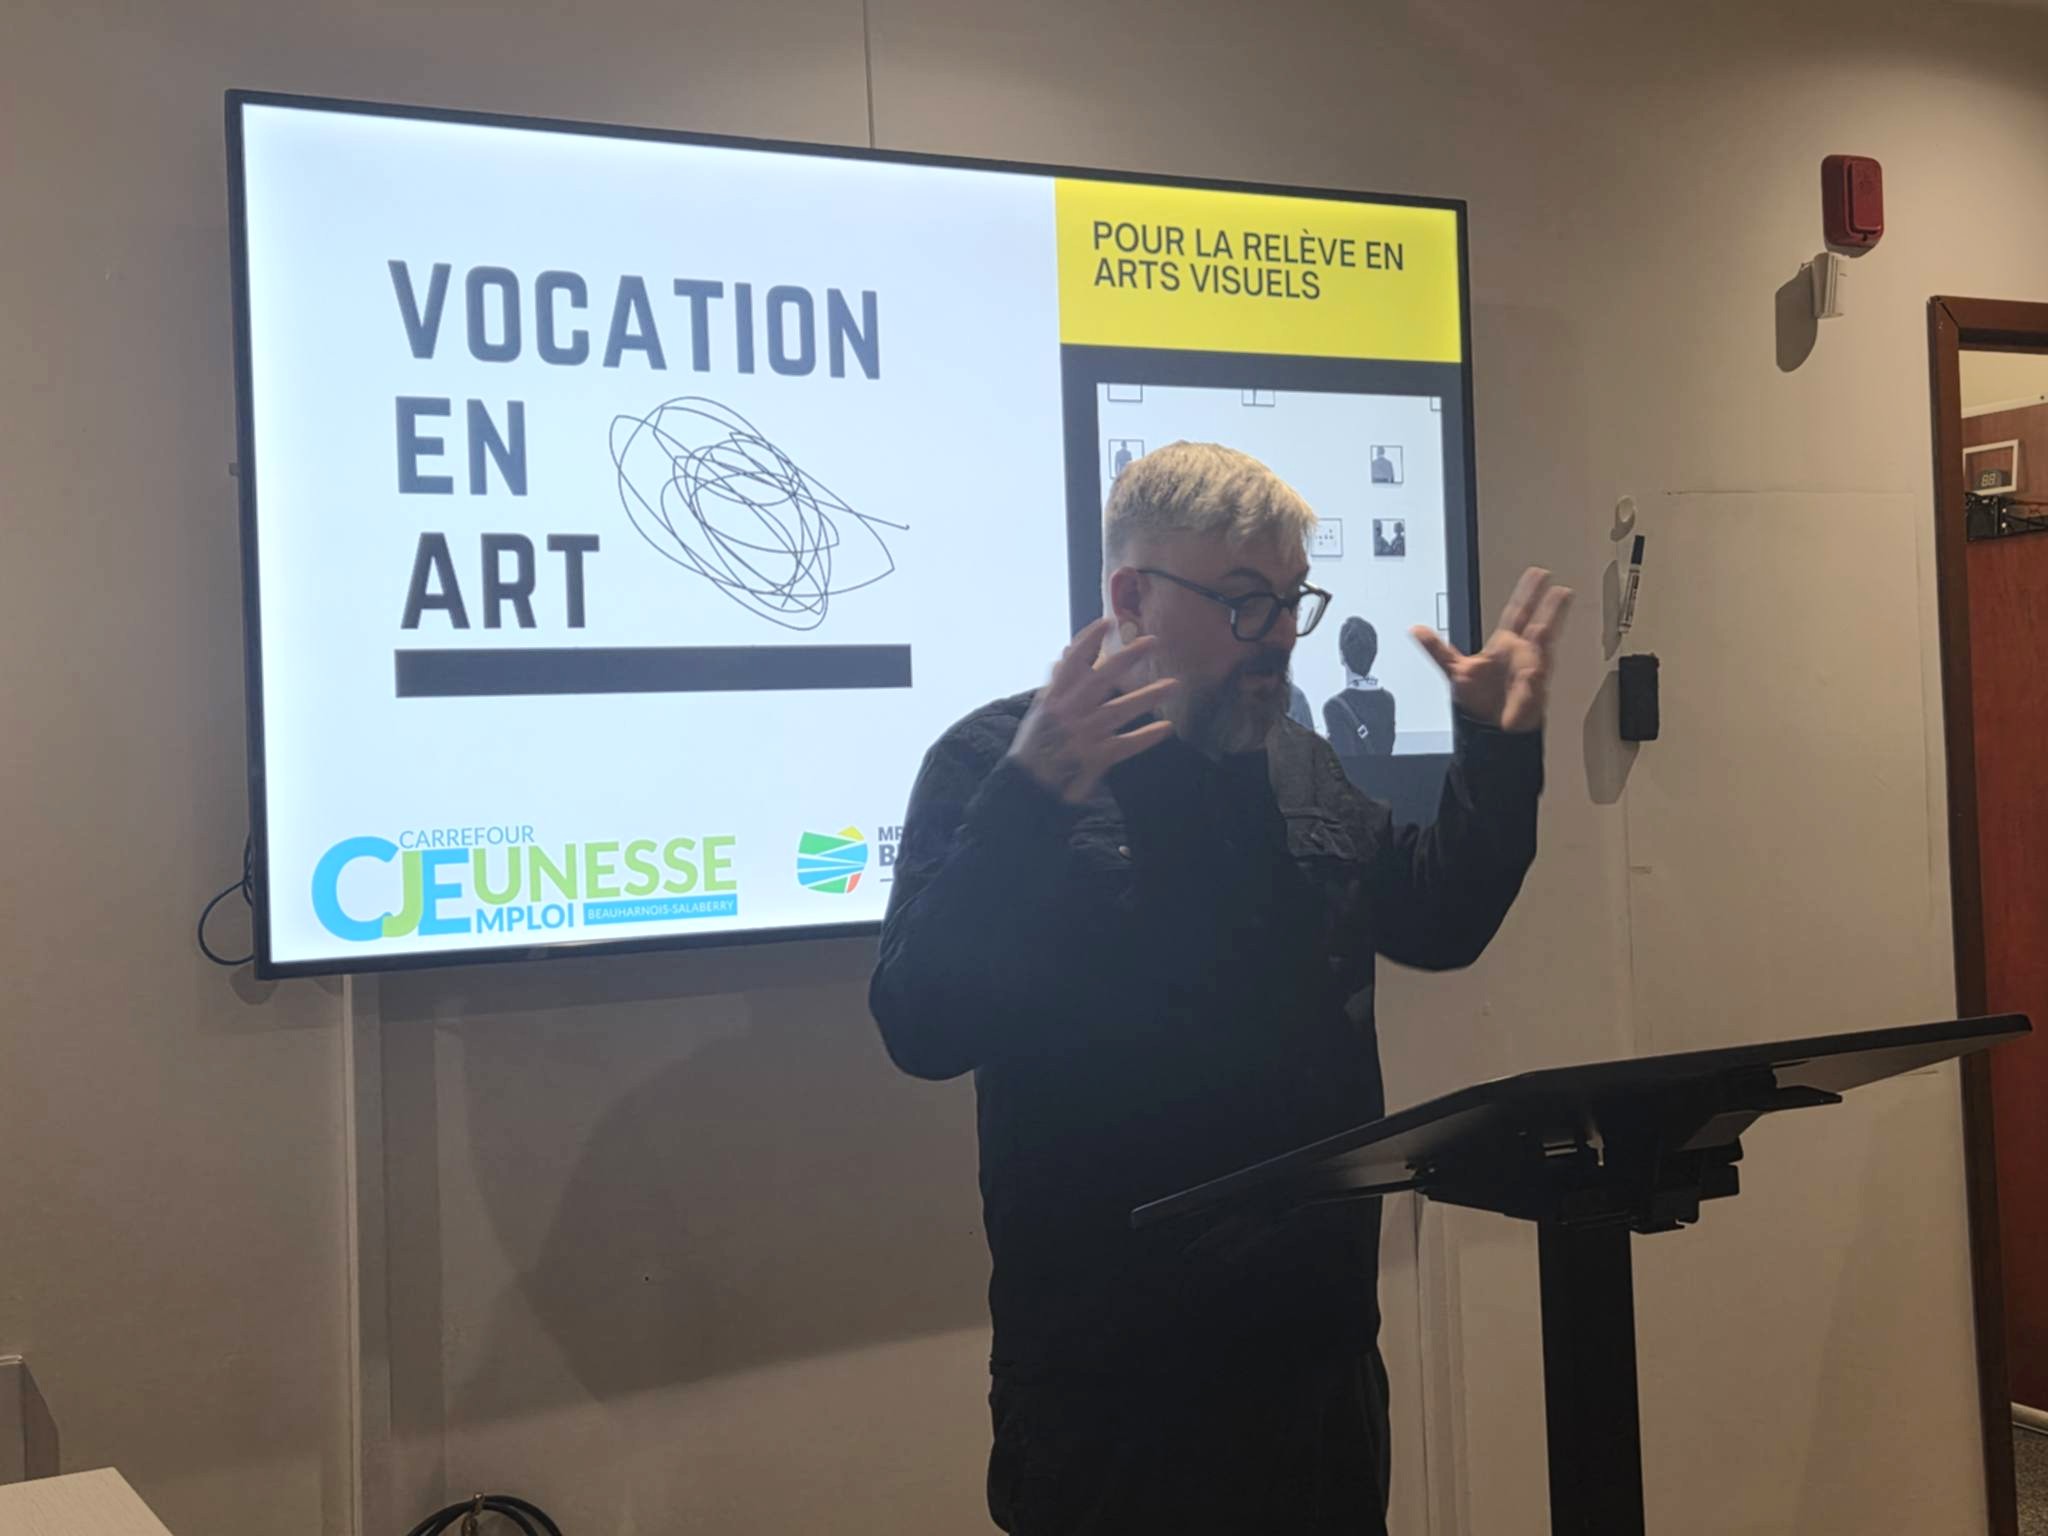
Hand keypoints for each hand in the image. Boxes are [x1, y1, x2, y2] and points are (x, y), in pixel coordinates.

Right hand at [1009, 618, 1176, 802]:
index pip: (1072, 662)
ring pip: (1119, 710)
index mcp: (1053, 699)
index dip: (1089, 640)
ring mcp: (1082, 735)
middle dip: (1127, 658)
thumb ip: (1055, 684)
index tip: (1108, 622)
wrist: (1028, 788)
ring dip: (1147, 697)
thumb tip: (1062, 654)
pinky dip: (1145, 737)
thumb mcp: (1039, 712)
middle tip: (1152, 642)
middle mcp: (1068, 713)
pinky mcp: (1094, 758)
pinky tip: (1166, 728)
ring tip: (1173, 685)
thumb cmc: (1034, 748)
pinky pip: (1125, 745)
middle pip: (1101, 679)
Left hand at [1411, 567, 1571, 732]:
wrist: (1490, 729)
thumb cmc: (1480, 702)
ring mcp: (1530, 667)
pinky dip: (1537, 665)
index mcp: (1503, 646)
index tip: (1537, 575)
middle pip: (1537, 620)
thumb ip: (1436, 648)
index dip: (1526, 593)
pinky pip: (1536, 673)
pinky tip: (1539, 655)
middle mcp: (1521, 653)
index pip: (1517, 612)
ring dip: (1552, 620)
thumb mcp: (1454, 670)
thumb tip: (1416, 631)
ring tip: (1561, 599)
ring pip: (1544, 639)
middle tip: (1556, 582)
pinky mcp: (1533, 685)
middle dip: (1547, 602)